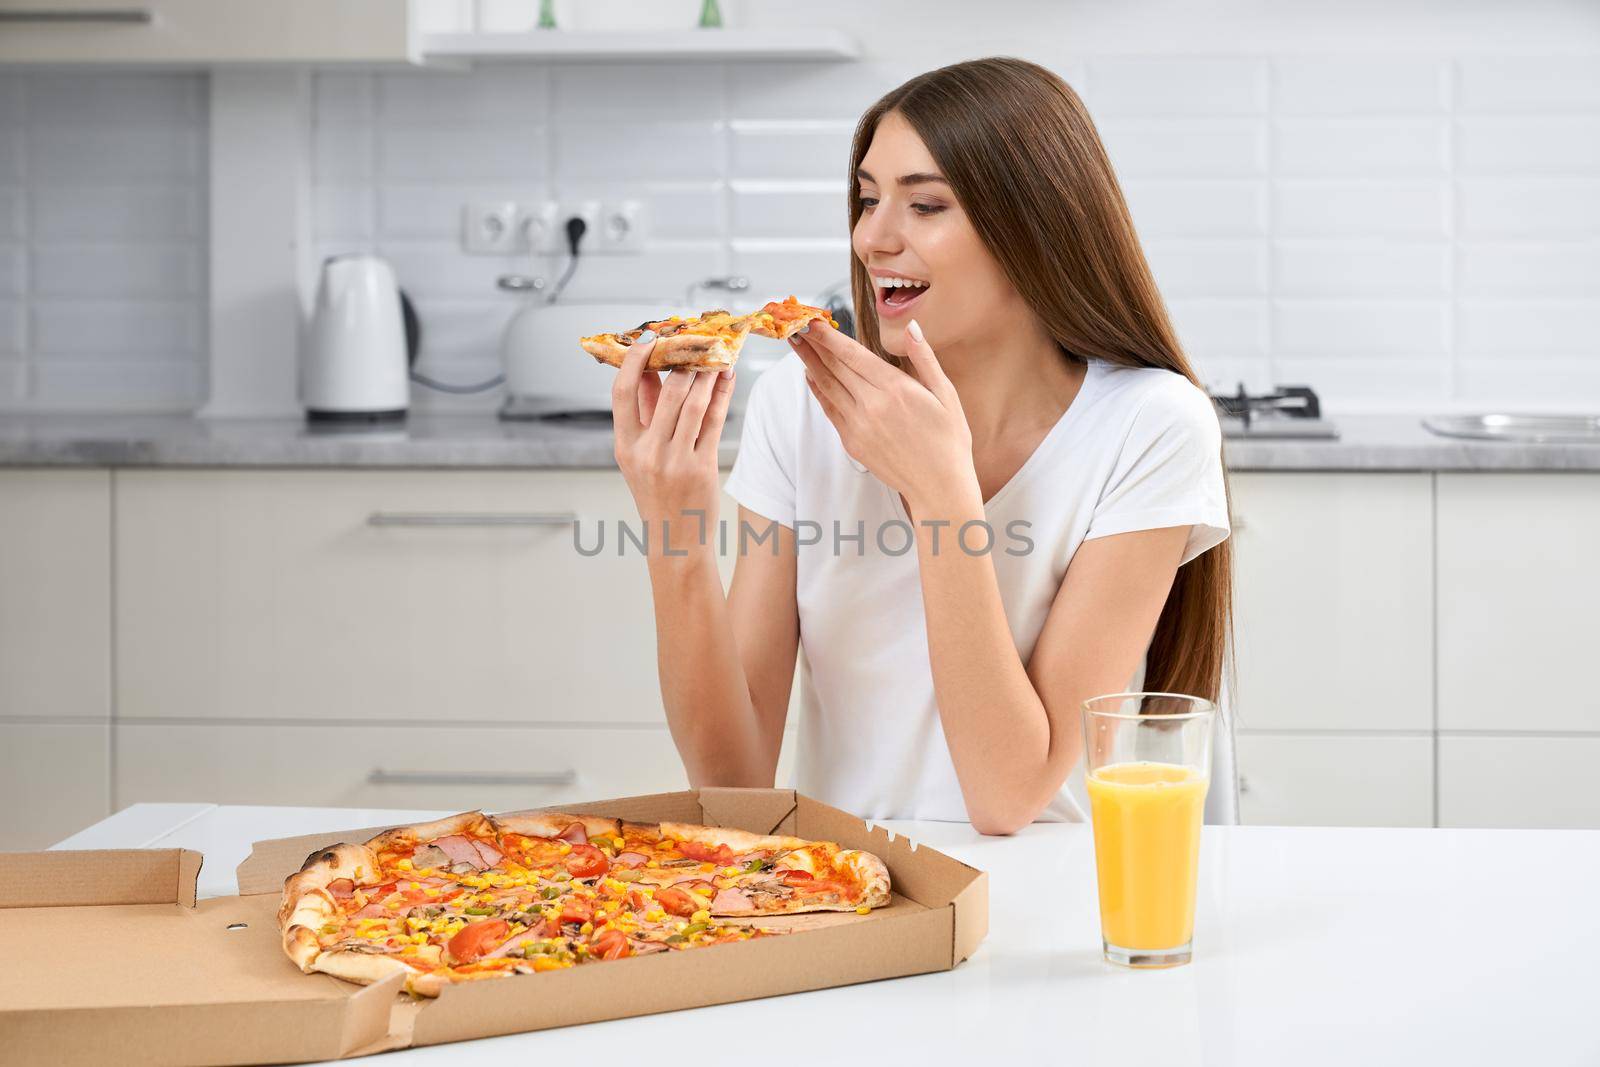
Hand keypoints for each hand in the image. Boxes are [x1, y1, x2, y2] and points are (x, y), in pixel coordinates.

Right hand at [610, 337, 735, 544]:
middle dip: (683, 361)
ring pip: (694, 403)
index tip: (648, 340)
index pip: (622, 392)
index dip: (633, 362)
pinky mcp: (702, 467)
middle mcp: (647, 452)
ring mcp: (675, 461)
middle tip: (694, 341)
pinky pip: (715, 421)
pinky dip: (722, 394)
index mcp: (625, 446)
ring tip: (715, 355)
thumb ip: (643, 414)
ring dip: (707, 373)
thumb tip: (650, 371)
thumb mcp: (638, 456)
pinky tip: (726, 378)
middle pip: (667, 391)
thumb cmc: (657, 495)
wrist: (675, 540)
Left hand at [792, 319, 976, 511]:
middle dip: (813, 344)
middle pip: (834, 368)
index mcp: (896, 389)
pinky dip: (817, 390)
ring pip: (827, 387)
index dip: (829, 336)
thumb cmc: (949, 440)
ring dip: (809, 363)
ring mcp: (858, 426)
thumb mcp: (946, 394)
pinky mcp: (852, 443)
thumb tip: (911, 327)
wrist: (939, 487)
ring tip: (796, 344)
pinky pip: (829, 410)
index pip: (853, 355)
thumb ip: (925, 358)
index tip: (812, 320)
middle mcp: (872, 406)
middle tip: (795, 325)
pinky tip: (810, 375)